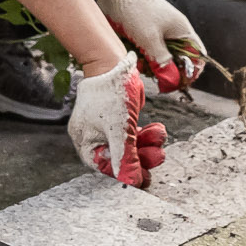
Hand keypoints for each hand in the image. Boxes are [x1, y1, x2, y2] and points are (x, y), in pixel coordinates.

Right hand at [68, 56, 167, 187]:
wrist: (115, 63)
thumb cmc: (110, 91)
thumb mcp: (120, 128)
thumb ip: (125, 156)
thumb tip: (131, 181)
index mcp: (85, 141)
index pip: (103, 167)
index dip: (123, 173)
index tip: (143, 177)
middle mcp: (94, 137)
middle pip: (118, 158)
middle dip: (140, 156)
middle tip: (158, 156)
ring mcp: (107, 128)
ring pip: (128, 146)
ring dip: (146, 144)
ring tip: (160, 137)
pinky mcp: (119, 120)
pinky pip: (132, 135)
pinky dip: (145, 134)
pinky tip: (156, 131)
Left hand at [92, 0, 210, 91]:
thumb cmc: (136, 11)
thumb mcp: (150, 39)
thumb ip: (162, 60)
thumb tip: (171, 80)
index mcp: (183, 31)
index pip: (197, 57)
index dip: (190, 72)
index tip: (178, 83)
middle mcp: (174, 34)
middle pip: (178, 61)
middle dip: (167, 70)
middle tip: (155, 73)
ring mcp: (160, 34)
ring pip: (162, 59)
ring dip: (152, 64)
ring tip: (141, 61)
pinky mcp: (146, 35)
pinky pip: (149, 53)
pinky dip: (143, 57)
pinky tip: (134, 55)